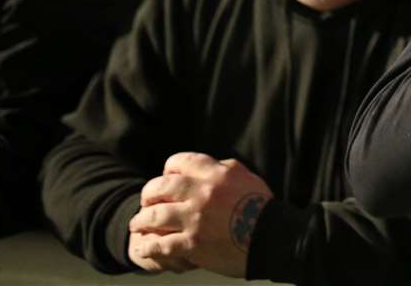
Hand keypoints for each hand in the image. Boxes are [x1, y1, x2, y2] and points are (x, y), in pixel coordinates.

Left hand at [128, 153, 272, 277]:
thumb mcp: (248, 178)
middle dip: (148, 194)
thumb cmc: (262, 209)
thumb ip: (226, 169)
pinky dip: (149, 246)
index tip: (166, 177)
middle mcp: (203, 193)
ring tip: (138, 223)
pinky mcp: (192, 244)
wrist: (272, 240)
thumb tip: (213, 166)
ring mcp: (195, 219)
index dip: (169, 169)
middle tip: (145, 201)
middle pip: (160, 187)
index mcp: (217, 174)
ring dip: (142, 220)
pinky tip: (144, 246)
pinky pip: (161, 244)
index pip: (180, 162)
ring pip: (154, 216)